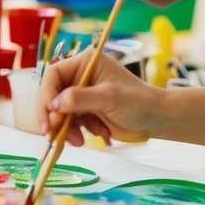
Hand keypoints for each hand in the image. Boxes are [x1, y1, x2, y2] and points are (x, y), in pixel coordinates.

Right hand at [40, 51, 165, 144]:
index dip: (47, 95)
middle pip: (53, 95)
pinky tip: (100, 135)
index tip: (49, 116)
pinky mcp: (85, 110)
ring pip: (60, 112)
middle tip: (52, 136)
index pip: (54, 75)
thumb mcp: (109, 98)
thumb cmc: (138, 102)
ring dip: (67, 129)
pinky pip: (71, 122)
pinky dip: (79, 132)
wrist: (157, 119)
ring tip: (79, 142)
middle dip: (55, 117)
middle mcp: (80, 76)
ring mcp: (82, 94)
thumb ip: (79, 99)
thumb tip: (53, 105)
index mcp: (85, 63)